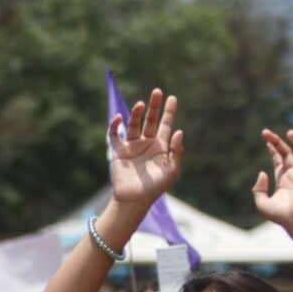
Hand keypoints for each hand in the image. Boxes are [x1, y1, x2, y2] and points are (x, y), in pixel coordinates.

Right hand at [108, 88, 183, 205]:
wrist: (134, 199)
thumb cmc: (155, 187)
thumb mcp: (171, 171)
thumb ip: (176, 152)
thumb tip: (178, 131)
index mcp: (160, 146)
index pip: (165, 124)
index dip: (169, 111)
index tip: (172, 98)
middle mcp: (146, 143)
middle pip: (150, 119)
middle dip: (154, 106)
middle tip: (157, 92)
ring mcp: (132, 145)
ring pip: (133, 124)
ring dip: (136, 113)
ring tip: (140, 105)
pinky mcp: (118, 150)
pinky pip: (114, 134)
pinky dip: (115, 125)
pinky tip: (120, 118)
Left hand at [252, 129, 292, 229]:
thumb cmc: (280, 215)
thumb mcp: (262, 203)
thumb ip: (258, 188)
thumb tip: (262, 172)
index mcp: (283, 180)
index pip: (278, 161)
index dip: (273, 150)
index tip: (266, 140)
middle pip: (287, 154)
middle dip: (277, 142)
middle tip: (266, 132)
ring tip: (289, 132)